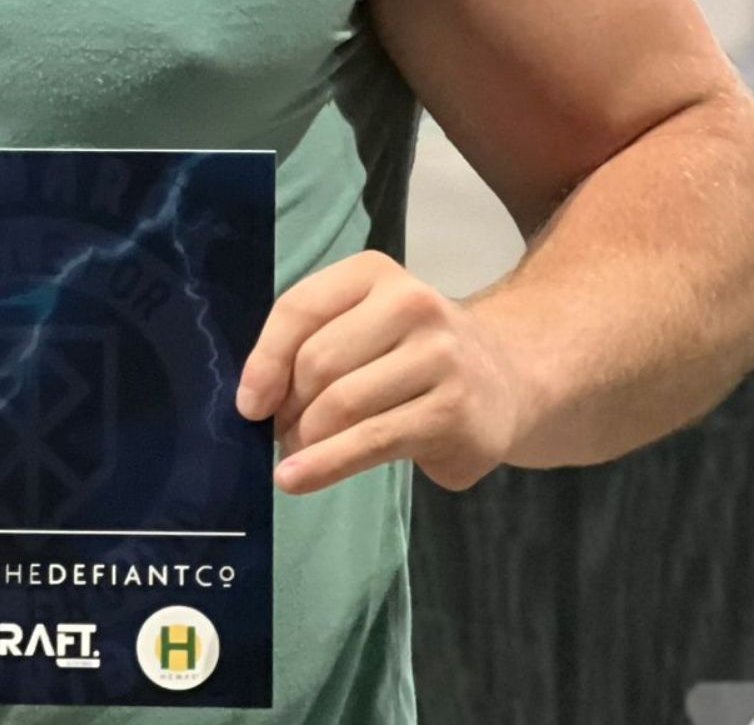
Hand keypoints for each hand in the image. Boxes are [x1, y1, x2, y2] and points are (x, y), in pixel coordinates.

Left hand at [234, 250, 524, 495]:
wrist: (504, 381)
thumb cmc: (411, 352)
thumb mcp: (363, 323)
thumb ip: (311, 342)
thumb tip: (256, 401)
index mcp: (375, 273)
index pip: (300, 308)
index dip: (264, 360)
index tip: (248, 403)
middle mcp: (412, 304)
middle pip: (318, 362)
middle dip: (288, 407)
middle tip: (282, 433)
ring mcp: (440, 358)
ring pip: (341, 405)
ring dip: (305, 440)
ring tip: (295, 456)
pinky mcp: (453, 412)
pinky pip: (371, 442)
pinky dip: (326, 465)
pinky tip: (298, 480)